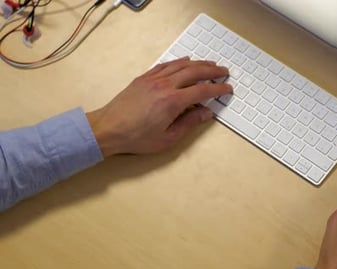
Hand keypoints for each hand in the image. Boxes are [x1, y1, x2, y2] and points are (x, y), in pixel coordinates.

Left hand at [86, 57, 230, 156]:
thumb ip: (190, 123)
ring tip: (210, 64)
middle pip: (195, 72)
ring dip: (199, 63)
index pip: (203, 90)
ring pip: (181, 65)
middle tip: (224, 72)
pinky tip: (186, 61)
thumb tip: (206, 113)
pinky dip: (179, 61)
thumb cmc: (137, 138)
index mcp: (173, 102)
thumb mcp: (168, 138)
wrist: (107, 129)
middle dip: (212, 70)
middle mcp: (165, 85)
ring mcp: (153, 79)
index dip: (218, 89)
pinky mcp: (144, 78)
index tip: (228, 88)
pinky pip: (166, 65)